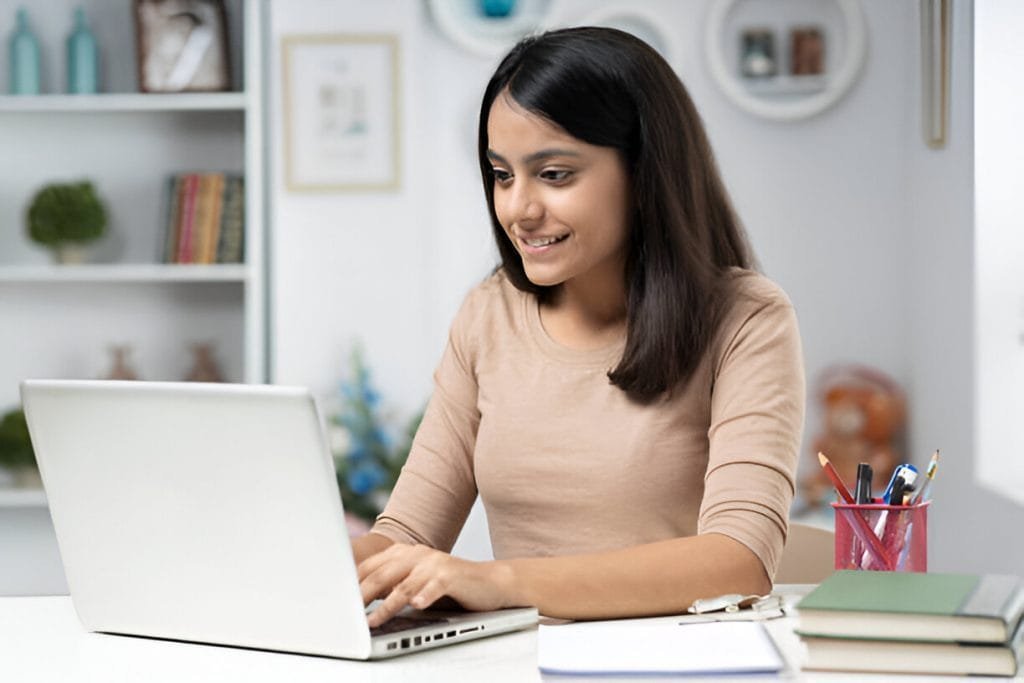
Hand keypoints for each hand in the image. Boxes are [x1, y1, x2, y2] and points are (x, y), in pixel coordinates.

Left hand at [357, 543, 515, 627]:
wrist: (488, 581)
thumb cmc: (448, 585)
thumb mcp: (415, 582)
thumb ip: (391, 585)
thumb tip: (359, 597)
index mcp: (404, 553)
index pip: (371, 567)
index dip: (352, 583)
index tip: (335, 599)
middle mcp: (417, 554)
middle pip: (382, 575)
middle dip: (361, 595)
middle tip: (346, 613)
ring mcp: (434, 564)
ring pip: (403, 586)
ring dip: (386, 606)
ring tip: (373, 621)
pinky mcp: (451, 575)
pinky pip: (434, 587)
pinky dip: (424, 596)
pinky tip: (417, 606)